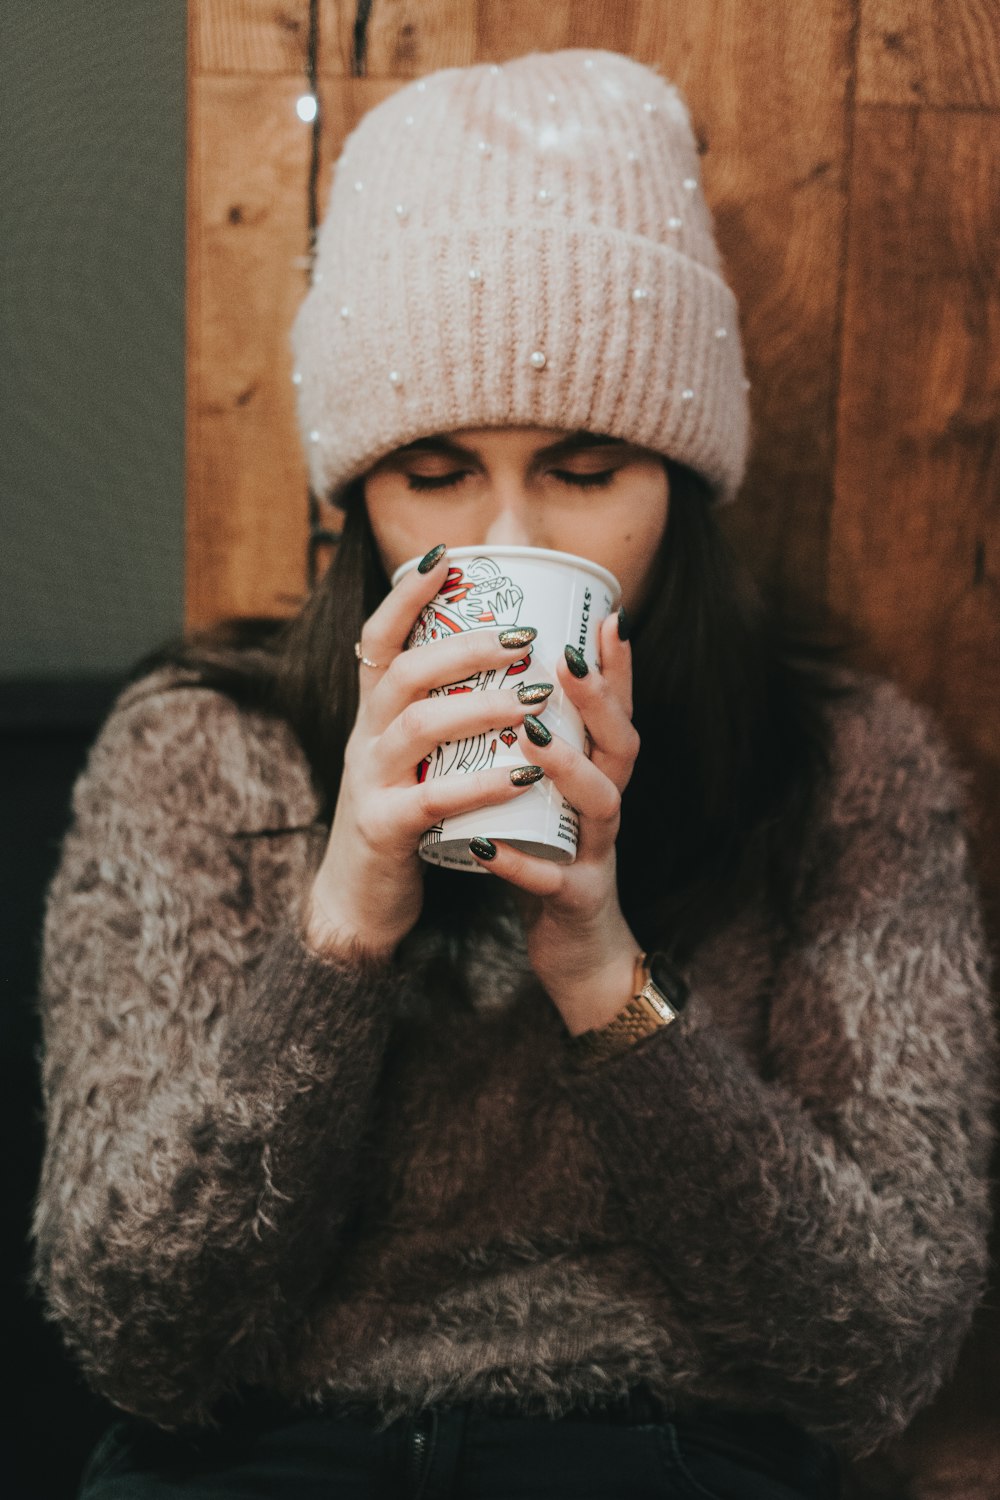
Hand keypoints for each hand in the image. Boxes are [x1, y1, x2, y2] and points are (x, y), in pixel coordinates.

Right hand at [305, 548, 549, 960]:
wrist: (361, 898)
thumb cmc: (404, 814)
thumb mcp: (414, 753)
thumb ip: (443, 706)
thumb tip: (500, 647)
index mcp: (375, 712)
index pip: (378, 637)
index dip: (406, 595)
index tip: (446, 557)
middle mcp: (365, 737)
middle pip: (404, 672)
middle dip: (465, 647)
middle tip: (526, 638)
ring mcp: (369, 783)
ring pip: (417, 727)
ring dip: (479, 707)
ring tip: (533, 702)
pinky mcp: (383, 830)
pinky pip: (431, 800)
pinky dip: (478, 785)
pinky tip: (520, 776)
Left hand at [468, 612, 641, 1034]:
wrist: (578, 951)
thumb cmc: (555, 857)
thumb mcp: (553, 795)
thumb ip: (540, 745)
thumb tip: (502, 678)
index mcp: (601, 779)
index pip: (618, 714)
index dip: (619, 669)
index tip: (608, 616)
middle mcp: (607, 808)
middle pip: (620, 746)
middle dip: (599, 700)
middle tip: (568, 656)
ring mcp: (596, 854)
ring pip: (599, 805)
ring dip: (568, 768)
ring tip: (533, 737)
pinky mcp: (574, 901)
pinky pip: (550, 881)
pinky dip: (519, 864)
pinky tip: (485, 848)